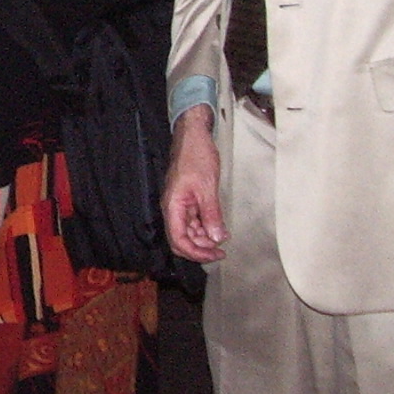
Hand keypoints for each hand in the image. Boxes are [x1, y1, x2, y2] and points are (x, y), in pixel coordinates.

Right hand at [162, 105, 226, 262]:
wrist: (193, 137)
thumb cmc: (195, 157)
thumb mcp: (207, 188)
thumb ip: (211, 215)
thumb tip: (216, 238)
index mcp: (173, 206)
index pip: (178, 240)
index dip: (196, 252)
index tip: (214, 255)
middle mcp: (173, 208)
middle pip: (181, 239)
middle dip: (200, 248)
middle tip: (220, 251)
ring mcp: (179, 204)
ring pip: (188, 231)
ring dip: (204, 238)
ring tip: (221, 237)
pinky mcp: (186, 200)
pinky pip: (193, 220)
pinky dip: (205, 226)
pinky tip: (217, 227)